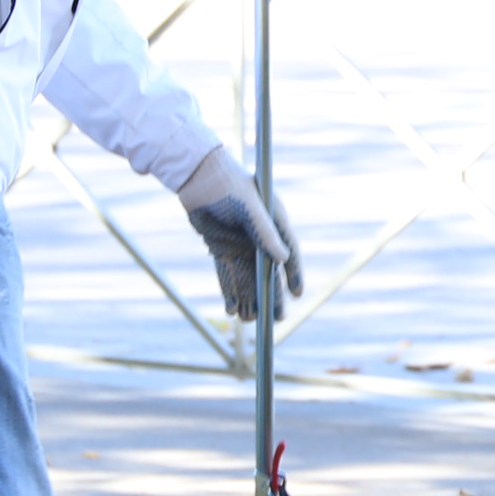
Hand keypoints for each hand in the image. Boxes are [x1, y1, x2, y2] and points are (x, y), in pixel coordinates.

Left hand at [175, 148, 299, 319]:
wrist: (198, 175)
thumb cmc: (229, 184)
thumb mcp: (250, 207)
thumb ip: (266, 233)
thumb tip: (282, 259)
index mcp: (274, 222)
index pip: (288, 252)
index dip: (294, 274)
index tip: (296, 294)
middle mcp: (259, 236)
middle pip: (267, 271)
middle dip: (270, 296)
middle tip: (276, 319)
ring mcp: (239, 243)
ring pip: (246, 277)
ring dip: (248, 298)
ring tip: (249, 320)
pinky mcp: (220, 247)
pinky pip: (226, 273)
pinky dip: (229, 290)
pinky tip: (231, 309)